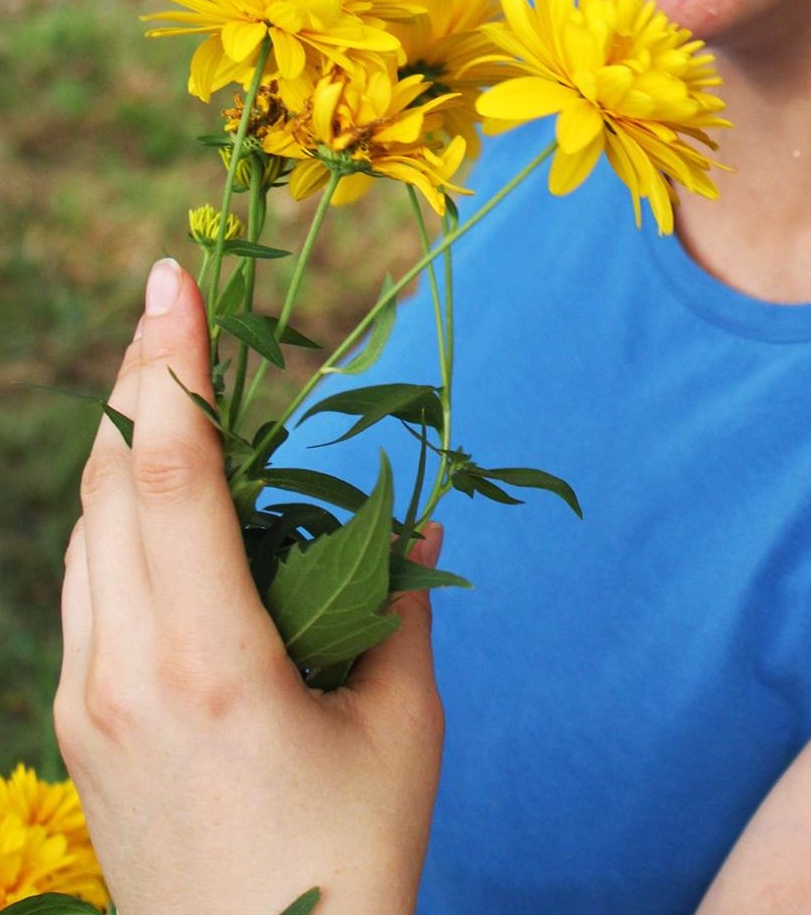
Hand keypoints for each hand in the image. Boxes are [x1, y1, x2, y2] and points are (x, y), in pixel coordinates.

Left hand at [55, 258, 443, 914]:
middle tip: (173, 298)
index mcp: (208, 663)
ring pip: (85, 530)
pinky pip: (85, 585)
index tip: (173, 278)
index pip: (169, 473)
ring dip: (124, 442)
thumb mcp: (401, 723)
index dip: (169, 362)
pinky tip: (158, 494)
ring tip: (171, 375)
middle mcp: (124, 672)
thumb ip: (399, 602)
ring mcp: (87, 702)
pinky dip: (116, 514)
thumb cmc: (349, 862)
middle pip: (109, 482)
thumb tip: (406, 518)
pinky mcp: (80, 726)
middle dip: (138, 375)